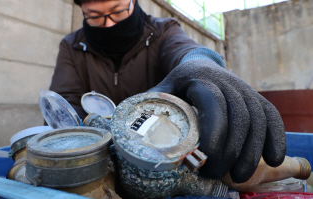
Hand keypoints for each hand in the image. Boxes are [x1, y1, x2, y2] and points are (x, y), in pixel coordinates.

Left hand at [148, 60, 285, 182]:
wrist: (200, 67)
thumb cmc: (178, 85)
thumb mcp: (161, 90)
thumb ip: (149, 107)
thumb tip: (127, 129)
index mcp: (198, 79)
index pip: (212, 102)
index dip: (214, 130)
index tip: (207, 156)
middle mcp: (226, 81)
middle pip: (238, 116)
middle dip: (230, 150)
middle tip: (215, 173)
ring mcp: (244, 89)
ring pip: (257, 120)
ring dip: (251, 151)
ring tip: (239, 176)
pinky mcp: (256, 97)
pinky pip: (271, 116)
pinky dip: (275, 137)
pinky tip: (272, 160)